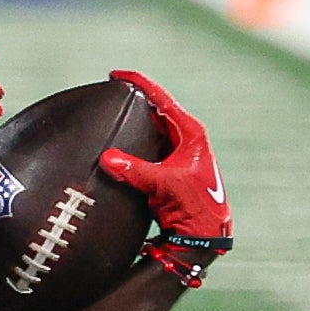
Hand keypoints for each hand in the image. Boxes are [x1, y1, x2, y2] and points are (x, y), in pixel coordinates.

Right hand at [97, 70, 231, 251]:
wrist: (202, 235)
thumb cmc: (194, 207)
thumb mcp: (163, 185)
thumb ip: (134, 170)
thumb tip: (107, 158)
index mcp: (191, 135)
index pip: (163, 100)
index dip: (140, 85)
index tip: (117, 75)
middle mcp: (185, 141)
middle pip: (156, 112)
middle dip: (135, 103)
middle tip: (111, 92)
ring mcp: (177, 155)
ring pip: (151, 131)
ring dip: (133, 125)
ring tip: (112, 116)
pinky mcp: (168, 169)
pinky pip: (145, 150)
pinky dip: (132, 146)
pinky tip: (117, 148)